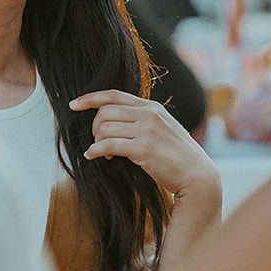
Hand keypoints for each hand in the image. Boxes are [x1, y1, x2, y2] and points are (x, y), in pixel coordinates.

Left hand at [70, 89, 221, 209]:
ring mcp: (147, 131)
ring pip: (105, 128)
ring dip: (96, 141)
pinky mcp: (143, 149)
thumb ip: (143, 120)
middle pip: (106, 111)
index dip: (91, 97)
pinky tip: (93, 156)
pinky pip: (108, 144)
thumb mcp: (163, 129)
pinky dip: (95, 150)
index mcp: (153, 107)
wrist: (196, 175)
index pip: (114, 95)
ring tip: (101, 152)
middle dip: (94, 127)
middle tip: (97, 141)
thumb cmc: (177, 156)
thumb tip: (115, 120)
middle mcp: (149, 115)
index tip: (74, 104)